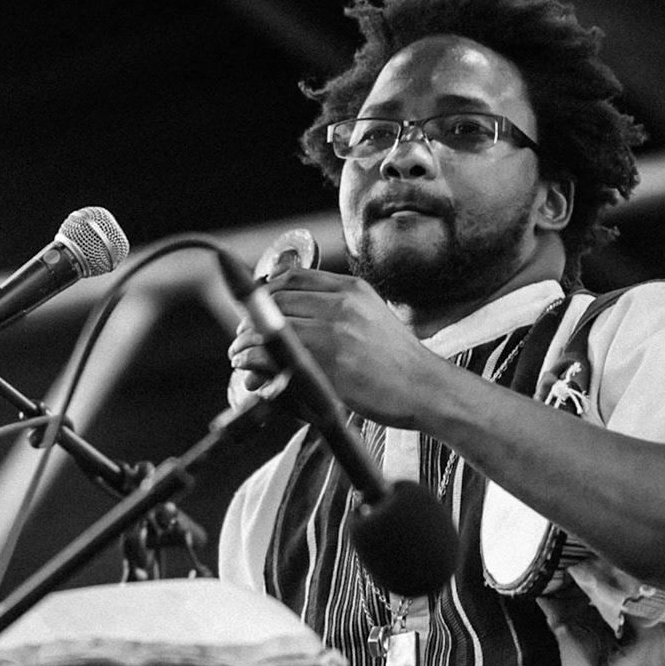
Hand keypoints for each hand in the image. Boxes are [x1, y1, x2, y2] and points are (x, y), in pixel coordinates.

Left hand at [227, 267, 444, 428]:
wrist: (425, 388)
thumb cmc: (397, 360)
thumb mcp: (371, 316)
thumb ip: (333, 309)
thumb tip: (289, 314)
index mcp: (351, 289)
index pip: (293, 277)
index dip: (264, 292)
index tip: (253, 309)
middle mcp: (341, 305)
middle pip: (276, 301)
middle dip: (250, 320)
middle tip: (241, 337)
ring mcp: (334, 333)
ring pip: (272, 327)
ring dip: (246, 342)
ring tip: (239, 356)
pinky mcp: (329, 364)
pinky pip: (279, 357)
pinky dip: (257, 363)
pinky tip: (251, 372)